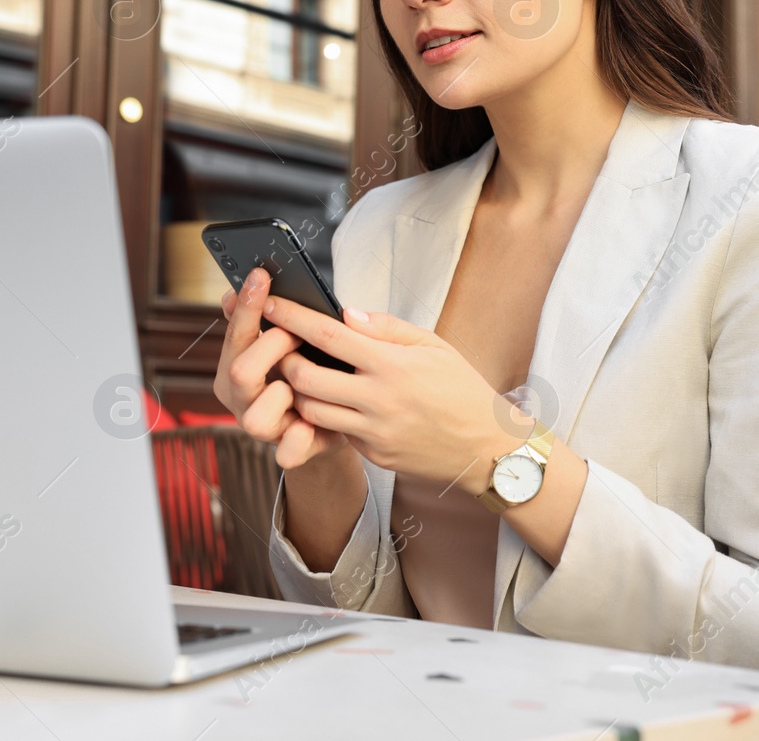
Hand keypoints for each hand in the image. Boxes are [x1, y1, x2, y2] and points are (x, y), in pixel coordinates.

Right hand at [212, 268, 350, 468]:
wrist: (340, 417)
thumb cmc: (314, 369)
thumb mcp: (293, 340)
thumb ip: (265, 319)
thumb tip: (231, 293)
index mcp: (236, 366)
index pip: (236, 333)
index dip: (248, 305)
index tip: (262, 276)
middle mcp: (242, 398)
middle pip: (241, 371)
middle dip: (273, 348)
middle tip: (299, 336)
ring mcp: (263, 427)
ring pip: (255, 417)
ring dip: (284, 395)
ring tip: (303, 384)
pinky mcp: (288, 450)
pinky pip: (285, 452)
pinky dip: (299, 439)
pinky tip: (312, 424)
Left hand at [260, 296, 524, 493]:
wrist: (487, 447)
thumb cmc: (463, 390)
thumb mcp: (434, 345)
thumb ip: (387, 328)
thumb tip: (347, 314)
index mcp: (392, 365)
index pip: (328, 335)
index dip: (293, 318)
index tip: (271, 305)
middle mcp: (378, 400)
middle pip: (305, 377)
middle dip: (284, 358)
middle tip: (282, 346)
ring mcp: (373, 431)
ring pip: (311, 410)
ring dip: (299, 391)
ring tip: (303, 375)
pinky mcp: (373, 454)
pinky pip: (336, 432)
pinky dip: (328, 415)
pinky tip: (335, 401)